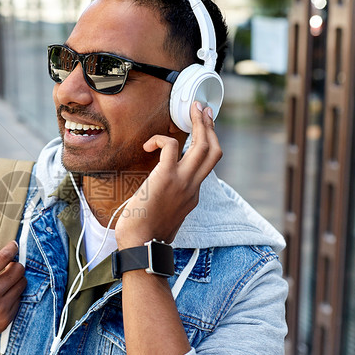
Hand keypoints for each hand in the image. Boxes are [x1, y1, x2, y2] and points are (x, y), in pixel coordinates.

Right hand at [0, 239, 25, 354]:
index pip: (2, 258)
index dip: (11, 248)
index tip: (13, 245)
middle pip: (18, 270)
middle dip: (16, 265)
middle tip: (12, 265)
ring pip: (21, 284)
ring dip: (18, 279)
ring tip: (9, 280)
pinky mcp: (5, 320)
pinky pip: (19, 300)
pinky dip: (14, 295)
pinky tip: (5, 295)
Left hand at [115, 102, 222, 247]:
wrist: (140, 245)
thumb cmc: (144, 234)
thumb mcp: (165, 216)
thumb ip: (169, 202)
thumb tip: (159, 194)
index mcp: (192, 195)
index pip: (206, 165)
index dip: (206, 144)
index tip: (203, 129)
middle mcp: (192, 187)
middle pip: (214, 151)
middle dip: (210, 127)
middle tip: (203, 109)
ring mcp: (182, 182)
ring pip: (202, 146)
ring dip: (198, 123)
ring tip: (191, 108)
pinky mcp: (165, 178)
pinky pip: (170, 147)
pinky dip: (160, 139)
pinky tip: (148, 144)